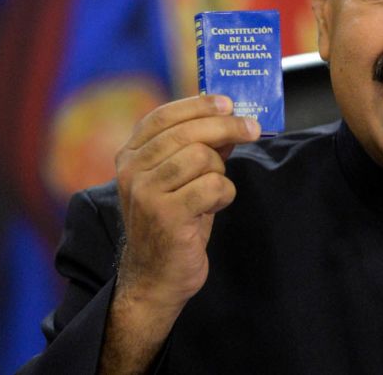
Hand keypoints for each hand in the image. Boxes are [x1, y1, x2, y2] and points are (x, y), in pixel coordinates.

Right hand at [112, 93, 259, 311]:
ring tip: (213, 191)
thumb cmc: (173, 224)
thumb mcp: (180, 180)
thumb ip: (198, 148)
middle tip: (252, 129)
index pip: (163, 116)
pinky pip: (212, 186)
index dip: (198, 105)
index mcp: (130, 156)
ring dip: (220, 172)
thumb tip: (230, 118)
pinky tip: (214, 207)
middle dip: (227, 127)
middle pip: (188, 132)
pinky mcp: (166, 215)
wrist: (156, 278)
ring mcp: (145, 193)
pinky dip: (224, 194)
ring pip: (201, 157)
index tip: (227, 102)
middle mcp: (131, 171)